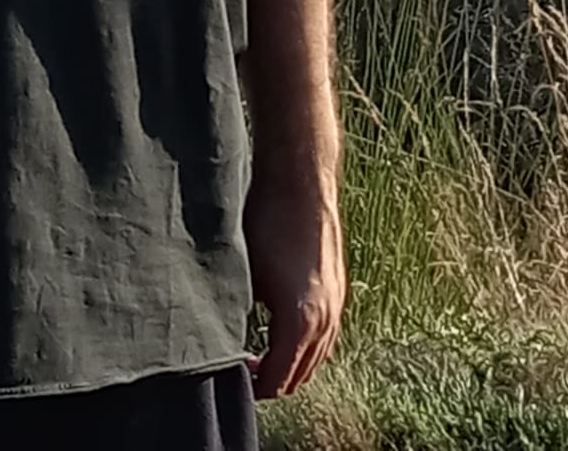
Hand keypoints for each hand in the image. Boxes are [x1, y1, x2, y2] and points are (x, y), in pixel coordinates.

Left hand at [242, 167, 345, 401]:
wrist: (300, 181)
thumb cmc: (266, 222)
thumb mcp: (245, 273)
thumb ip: (241, 315)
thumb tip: (229, 340)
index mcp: (300, 322)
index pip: (279, 378)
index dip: (255, 386)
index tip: (235, 377)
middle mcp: (325, 320)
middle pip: (302, 374)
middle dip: (275, 379)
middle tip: (246, 371)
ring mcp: (337, 304)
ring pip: (318, 356)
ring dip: (293, 363)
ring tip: (263, 355)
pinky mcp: (339, 288)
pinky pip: (327, 335)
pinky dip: (309, 346)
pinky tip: (287, 333)